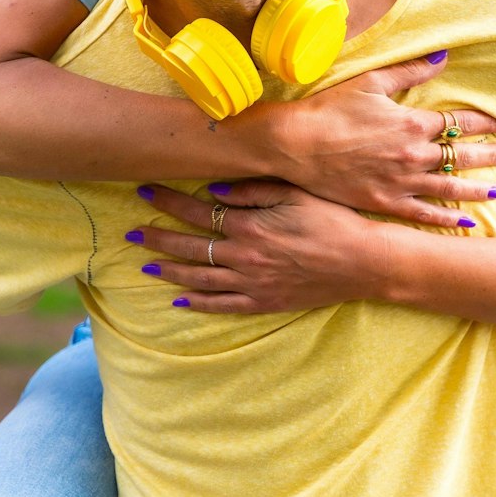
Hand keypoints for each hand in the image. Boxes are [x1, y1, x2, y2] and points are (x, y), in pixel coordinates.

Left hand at [132, 181, 431, 313]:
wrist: (365, 262)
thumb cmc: (335, 221)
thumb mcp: (297, 193)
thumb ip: (253, 191)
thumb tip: (212, 191)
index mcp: (249, 225)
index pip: (197, 211)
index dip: (168, 202)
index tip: (145, 192)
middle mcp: (243, 256)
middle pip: (189, 246)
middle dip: (157, 237)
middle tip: (131, 232)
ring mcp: (251, 283)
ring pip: (198, 279)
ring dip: (169, 271)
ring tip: (145, 266)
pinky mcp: (264, 302)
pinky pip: (222, 305)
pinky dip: (198, 304)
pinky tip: (180, 301)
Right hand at [258, 53, 495, 223]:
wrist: (294, 144)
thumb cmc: (330, 109)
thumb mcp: (372, 82)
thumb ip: (411, 71)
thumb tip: (443, 57)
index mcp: (413, 123)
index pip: (459, 122)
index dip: (485, 123)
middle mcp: (414, 155)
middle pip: (462, 156)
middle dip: (491, 155)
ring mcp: (401, 182)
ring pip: (450, 188)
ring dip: (477, 188)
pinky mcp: (384, 202)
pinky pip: (423, 214)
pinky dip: (445, 220)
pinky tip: (464, 223)